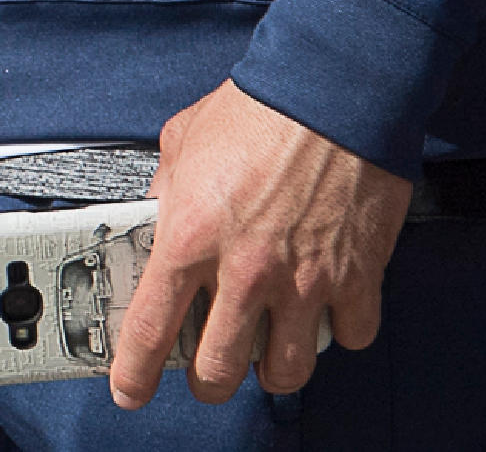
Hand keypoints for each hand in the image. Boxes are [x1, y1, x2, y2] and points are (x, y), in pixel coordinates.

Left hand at [111, 79, 411, 407]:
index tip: (129, 390)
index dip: (135, 371)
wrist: (331, 95)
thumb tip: (158, 215)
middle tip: (206, 375)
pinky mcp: (356, 280)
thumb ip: (165, 190)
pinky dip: (337, 332)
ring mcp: (304, 282)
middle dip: (207, 383)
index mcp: (190, 237)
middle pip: (219, 368)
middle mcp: (245, 271)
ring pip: (285, 370)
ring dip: (271, 370)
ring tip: (264, 353)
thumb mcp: (180, 142)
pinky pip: (348, 337)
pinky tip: (325, 314)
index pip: (152, 326)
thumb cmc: (257, 111)